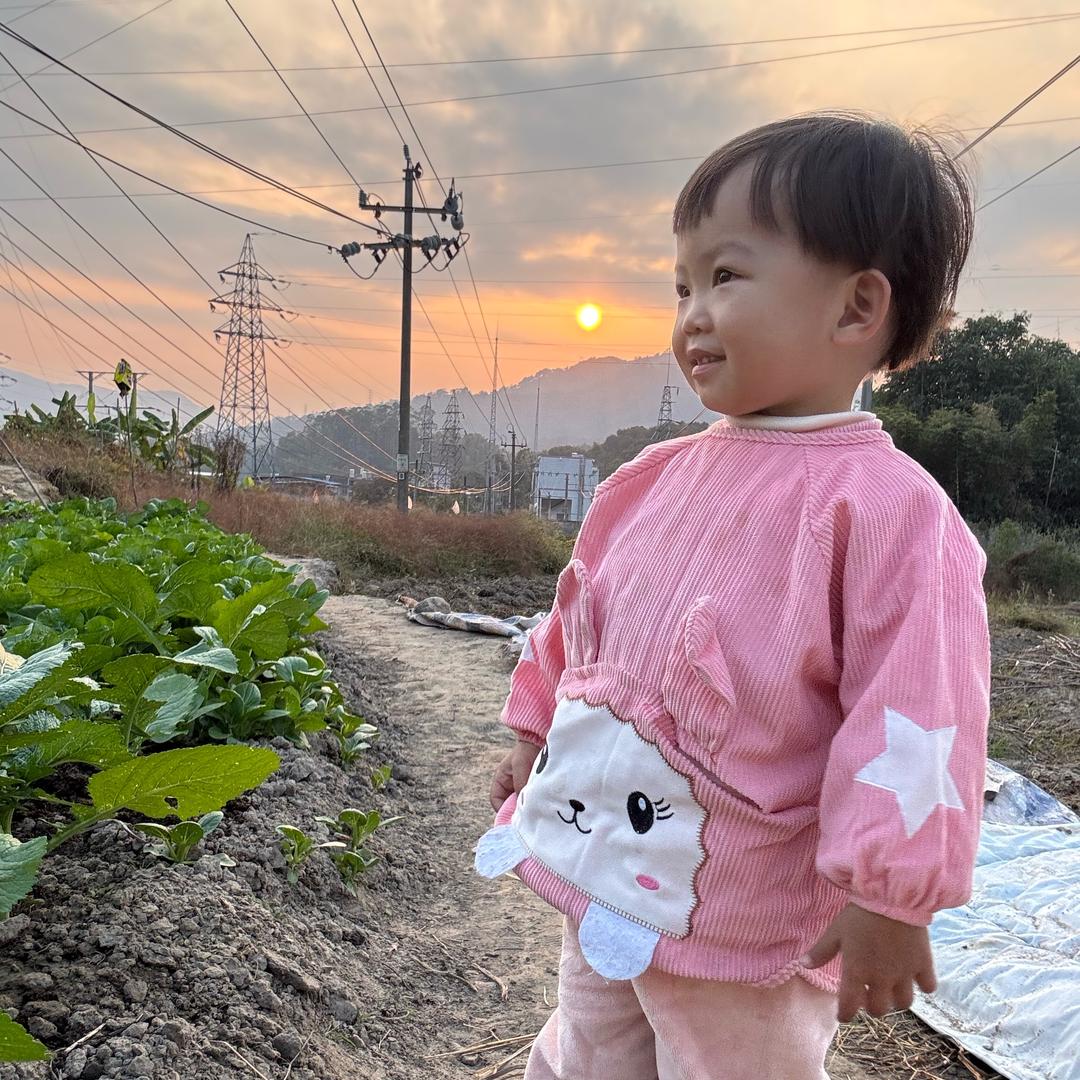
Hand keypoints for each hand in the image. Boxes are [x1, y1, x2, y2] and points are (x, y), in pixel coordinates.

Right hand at [489, 737, 542, 810]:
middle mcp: (510, 787)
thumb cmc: (527, 750)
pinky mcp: (534, 789)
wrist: (542, 739)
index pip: (496, 801)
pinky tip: (543, 805)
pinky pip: (532, 800)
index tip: (513, 817)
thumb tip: (521, 806)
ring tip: (536, 811)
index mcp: (501, 781)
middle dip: (516, 812)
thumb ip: (519, 785)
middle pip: (509, 806)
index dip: (502, 810)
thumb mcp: (520, 766)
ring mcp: (522, 788)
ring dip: (527, 807)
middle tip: (527, 817)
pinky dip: (536, 803)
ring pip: (521, 804)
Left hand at [800, 903, 936, 1021]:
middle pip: (878, 1009)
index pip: (849, 1006)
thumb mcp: (835, 931)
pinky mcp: (923, 965)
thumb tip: (802, 965)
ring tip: (892, 988)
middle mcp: (881, 979)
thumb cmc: (859, 914)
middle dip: (872, 1006)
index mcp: (857, 972)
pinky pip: (928, 987)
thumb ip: (821, 951)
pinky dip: (923, 986)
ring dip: (896, 1000)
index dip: (845, 1014)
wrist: (891, 896)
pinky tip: (916, 977)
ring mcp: (904, 974)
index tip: (843, 1014)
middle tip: (869, 994)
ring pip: (903, 1003)